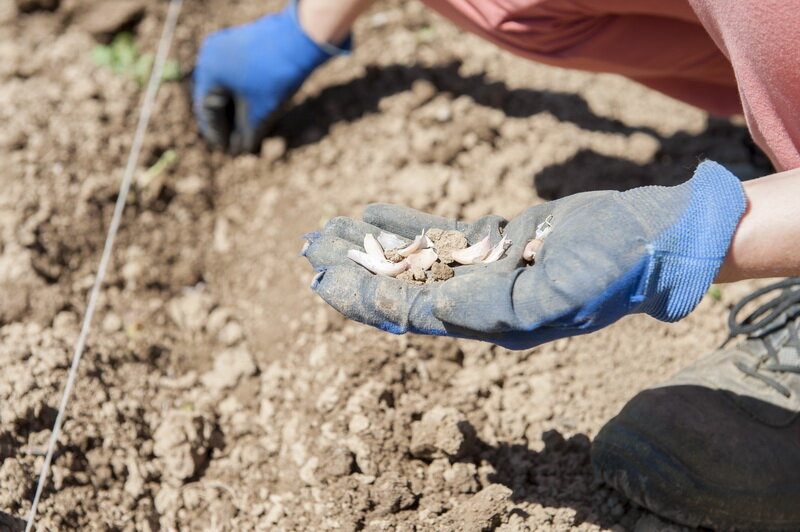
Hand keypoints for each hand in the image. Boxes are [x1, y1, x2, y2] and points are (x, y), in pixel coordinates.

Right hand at [192, 1, 348, 153]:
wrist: (302, 38)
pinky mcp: (239, 42)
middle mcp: (210, 55)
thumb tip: (238, 150)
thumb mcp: (260, 112)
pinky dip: (241, 91)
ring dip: (234, 107)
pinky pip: (233, 73)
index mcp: (209, 71)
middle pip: (214, 96)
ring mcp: (223, 45)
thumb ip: (246, 134)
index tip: (226, 150)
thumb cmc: (278, 75)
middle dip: (227, 121)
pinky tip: (251, 107)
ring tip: (245, 128)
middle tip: (235, 142)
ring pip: (225, 85)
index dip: (218, 133)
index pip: (207, 110)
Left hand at [302, 161, 745, 348]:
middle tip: (309, 252)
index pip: (414, 312)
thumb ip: (496, 308)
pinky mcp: (496, 240)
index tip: (326, 278)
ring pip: (415, 259)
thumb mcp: (560, 294)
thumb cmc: (613, 271)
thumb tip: (435, 309)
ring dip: (371, 245)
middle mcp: (480, 299)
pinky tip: (371, 214)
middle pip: (403, 286)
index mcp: (489, 320)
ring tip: (328, 230)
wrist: (650, 239)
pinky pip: (440, 234)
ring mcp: (485, 269)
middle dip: (355, 270)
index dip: (368, 295)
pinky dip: (405, 225)